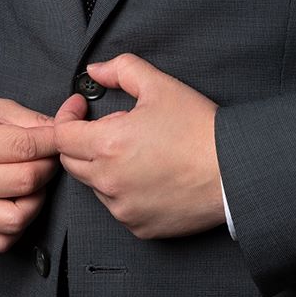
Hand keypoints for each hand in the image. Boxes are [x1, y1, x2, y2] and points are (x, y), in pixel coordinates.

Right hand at [0, 93, 70, 253]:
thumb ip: (30, 119)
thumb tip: (68, 124)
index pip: (23, 147)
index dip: (53, 140)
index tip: (63, 136)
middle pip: (24, 182)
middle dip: (48, 166)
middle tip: (47, 156)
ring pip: (17, 218)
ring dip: (35, 199)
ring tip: (30, 181)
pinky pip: (1, 241)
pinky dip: (17, 225)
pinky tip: (14, 203)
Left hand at [54, 53, 225, 239]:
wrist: (234, 171)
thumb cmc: (199, 129)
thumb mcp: (160, 85)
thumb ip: (121, 69)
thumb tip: (95, 71)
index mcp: (108, 145)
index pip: (61, 135)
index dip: (67, 116)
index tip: (81, 108)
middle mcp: (109, 181)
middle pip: (71, 161)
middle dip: (81, 141)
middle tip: (110, 127)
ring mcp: (123, 208)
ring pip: (94, 185)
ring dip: (102, 167)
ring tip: (136, 151)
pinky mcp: (139, 227)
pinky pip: (117, 207)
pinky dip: (123, 191)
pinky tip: (148, 175)